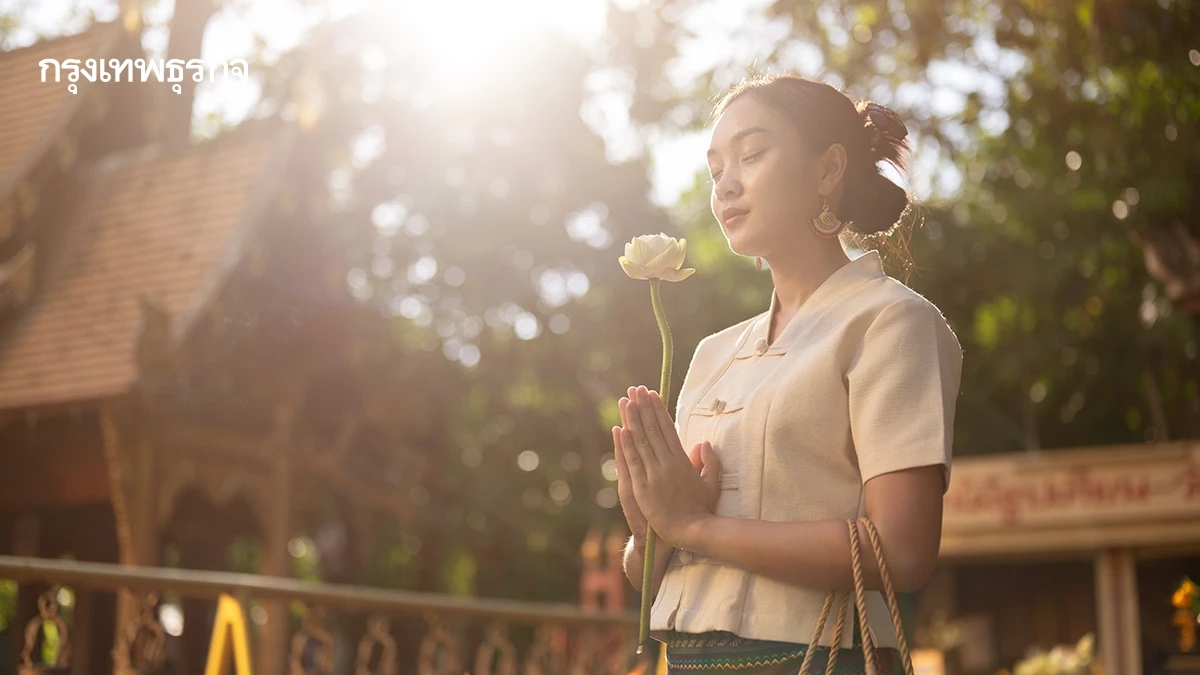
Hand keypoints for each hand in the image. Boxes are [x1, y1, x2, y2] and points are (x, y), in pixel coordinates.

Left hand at [617, 385, 721, 547]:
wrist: (690, 532)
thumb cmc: (702, 510)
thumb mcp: (711, 483)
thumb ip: (709, 462)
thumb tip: (705, 444)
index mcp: (682, 461)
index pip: (668, 429)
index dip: (659, 410)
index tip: (653, 395)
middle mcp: (667, 463)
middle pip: (652, 430)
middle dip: (643, 408)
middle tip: (636, 389)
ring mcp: (653, 475)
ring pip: (641, 442)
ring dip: (633, 420)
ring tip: (626, 401)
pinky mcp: (642, 487)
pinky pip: (632, 462)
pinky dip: (626, 445)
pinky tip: (621, 429)